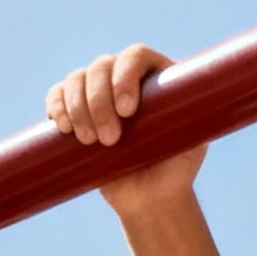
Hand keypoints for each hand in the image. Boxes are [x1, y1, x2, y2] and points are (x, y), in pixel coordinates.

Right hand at [45, 45, 207, 216]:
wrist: (150, 199)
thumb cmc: (175, 171)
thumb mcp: (193, 145)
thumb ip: (194, 121)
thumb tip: (200, 99)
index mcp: (155, 76)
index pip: (135, 56)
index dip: (125, 77)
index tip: (127, 111)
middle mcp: (124, 78)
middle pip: (101, 66)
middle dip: (99, 102)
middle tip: (110, 140)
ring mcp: (98, 92)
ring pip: (76, 80)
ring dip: (77, 108)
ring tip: (89, 142)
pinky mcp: (76, 110)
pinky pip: (58, 95)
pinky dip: (56, 106)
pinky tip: (63, 126)